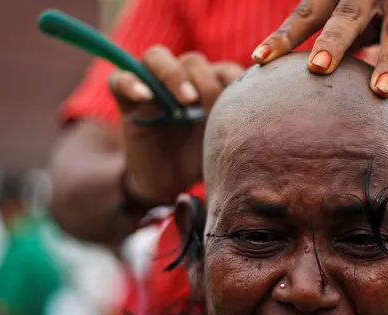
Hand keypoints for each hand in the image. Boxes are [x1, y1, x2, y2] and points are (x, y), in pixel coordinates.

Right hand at [109, 47, 243, 203]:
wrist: (170, 184)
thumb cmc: (200, 162)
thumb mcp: (224, 145)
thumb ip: (239, 127)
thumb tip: (268, 119)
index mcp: (210, 88)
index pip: (223, 68)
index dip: (232, 79)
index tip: (238, 102)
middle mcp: (183, 82)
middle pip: (192, 60)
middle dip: (204, 80)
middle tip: (207, 105)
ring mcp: (154, 89)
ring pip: (156, 57)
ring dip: (172, 73)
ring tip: (185, 100)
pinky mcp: (128, 103)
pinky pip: (120, 79)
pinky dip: (130, 82)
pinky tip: (144, 97)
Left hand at [252, 0, 387, 112]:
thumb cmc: (376, 4)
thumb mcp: (350, 8)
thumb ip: (326, 32)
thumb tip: (286, 83)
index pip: (307, 13)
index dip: (284, 36)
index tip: (260, 60)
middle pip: (349, 15)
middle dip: (334, 41)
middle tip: (317, 68)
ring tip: (380, 92)